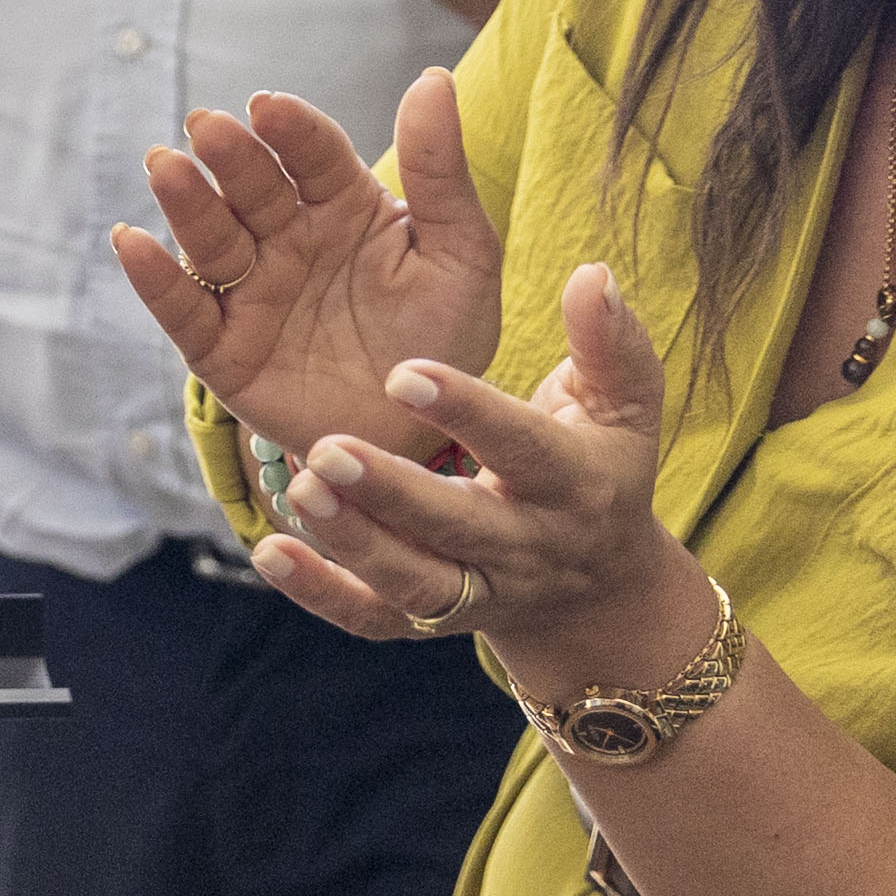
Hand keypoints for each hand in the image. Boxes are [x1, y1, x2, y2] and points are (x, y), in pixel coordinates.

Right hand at [107, 68, 502, 466]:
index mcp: (343, 207)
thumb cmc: (444, 341)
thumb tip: (431, 78)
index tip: (270, 106)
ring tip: (166, 168)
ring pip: (211, 239)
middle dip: (230, 157)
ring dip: (186, 203)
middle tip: (208, 127)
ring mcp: (250, 292)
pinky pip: (183, 310)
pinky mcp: (221, 349)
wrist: (421, 440)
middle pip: (252, 189)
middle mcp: (287, 240)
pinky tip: (131, 243)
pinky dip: (153, 279)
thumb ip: (441, 172)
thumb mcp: (461, 255)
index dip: (291, 130)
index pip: (312, 155)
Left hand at [249, 260, 704, 678]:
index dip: (468, 413)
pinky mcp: (428, 622)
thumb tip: (594, 274)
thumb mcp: (624, 406)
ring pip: (412, 582)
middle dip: (392, 494)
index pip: (523, 449)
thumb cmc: (600, 465)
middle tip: (326, 448)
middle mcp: (524, 546)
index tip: (404, 373)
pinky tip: (271, 551)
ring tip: (299, 491)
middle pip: (456, 527)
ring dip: (353, 544)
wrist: (600, 588)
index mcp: (573, 484)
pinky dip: (322, 592)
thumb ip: (609, 342)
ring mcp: (475, 591)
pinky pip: (372, 617)